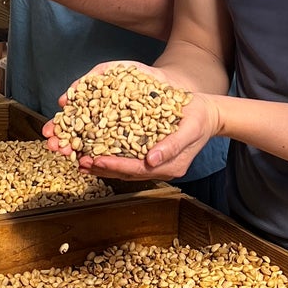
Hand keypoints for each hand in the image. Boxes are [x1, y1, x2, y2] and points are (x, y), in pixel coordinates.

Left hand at [43, 64, 223, 181]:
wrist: (209, 115)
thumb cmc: (199, 118)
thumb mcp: (190, 128)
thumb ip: (172, 145)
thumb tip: (151, 160)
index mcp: (169, 166)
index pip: (136, 169)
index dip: (114, 166)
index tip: (95, 161)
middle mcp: (159, 168)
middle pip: (125, 172)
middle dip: (101, 168)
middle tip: (79, 161)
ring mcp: (154, 163)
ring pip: (123, 168)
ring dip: (101, 164)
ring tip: (79, 159)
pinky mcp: (148, 155)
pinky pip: (126, 158)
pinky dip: (109, 156)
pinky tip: (94, 151)